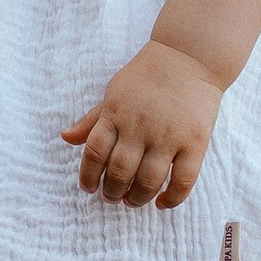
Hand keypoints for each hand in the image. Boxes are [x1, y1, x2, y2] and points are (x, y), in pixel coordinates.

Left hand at [62, 40, 223, 205]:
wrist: (189, 56)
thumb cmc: (147, 76)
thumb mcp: (114, 93)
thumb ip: (92, 119)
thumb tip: (66, 138)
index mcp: (116, 114)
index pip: (95, 152)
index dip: (88, 176)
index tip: (89, 188)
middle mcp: (140, 127)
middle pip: (120, 171)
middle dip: (112, 191)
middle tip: (112, 197)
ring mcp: (168, 136)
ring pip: (148, 181)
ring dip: (137, 198)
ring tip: (132, 200)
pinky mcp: (194, 142)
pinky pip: (183, 180)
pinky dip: (172, 198)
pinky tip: (162, 203)